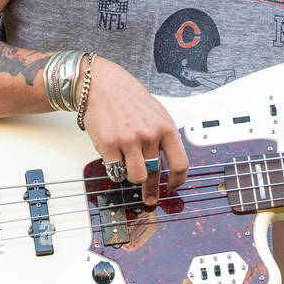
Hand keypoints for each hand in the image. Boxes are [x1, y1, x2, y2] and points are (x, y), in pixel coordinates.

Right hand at [80, 57, 188, 205]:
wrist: (102, 85)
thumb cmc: (129, 98)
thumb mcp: (157, 114)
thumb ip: (163, 137)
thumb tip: (169, 163)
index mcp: (166, 128)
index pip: (180, 163)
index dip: (178, 180)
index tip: (172, 186)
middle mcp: (150, 135)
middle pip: (155, 174)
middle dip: (152, 190)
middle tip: (150, 198)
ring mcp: (129, 140)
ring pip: (136, 176)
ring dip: (132, 176)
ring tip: (128, 167)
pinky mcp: (109, 144)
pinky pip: (116, 171)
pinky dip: (115, 170)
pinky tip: (115, 160)